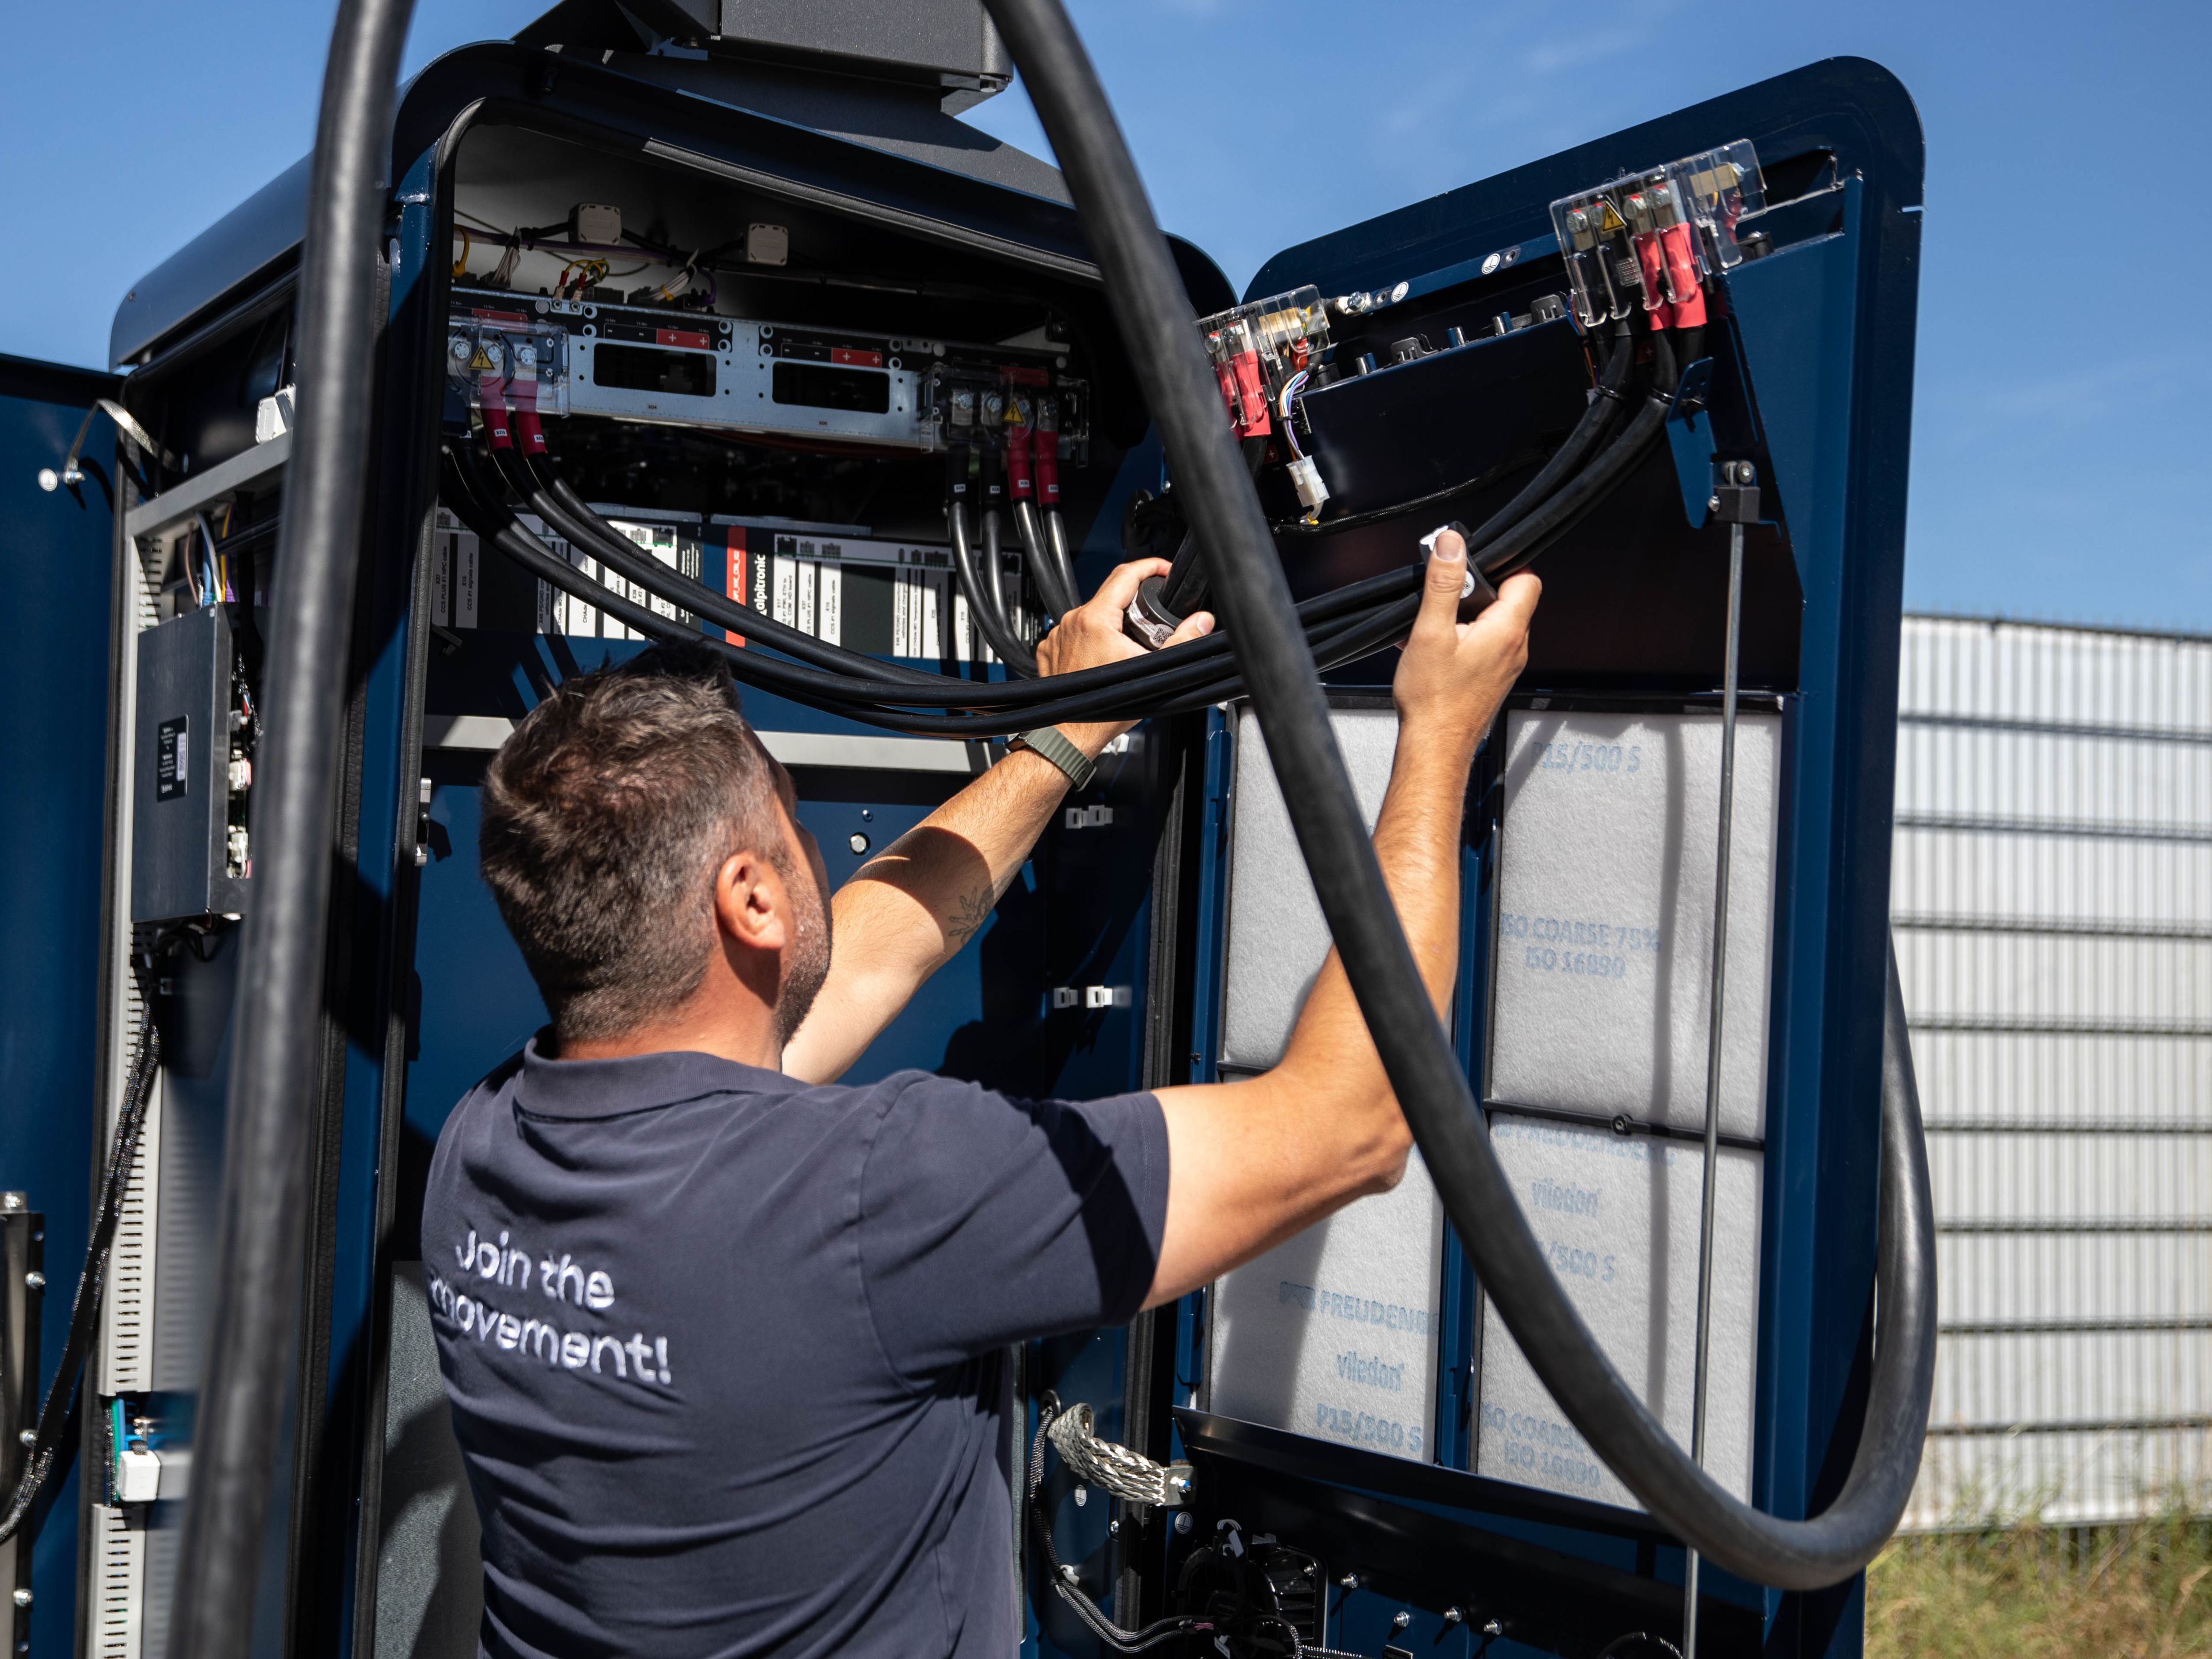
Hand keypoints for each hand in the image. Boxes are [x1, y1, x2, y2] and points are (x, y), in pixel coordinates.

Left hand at [1034, 558, 1213, 758]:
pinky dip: (1091, 639)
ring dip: (1112, 623)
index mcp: (1095, 618)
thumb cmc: (1105, 709)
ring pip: (1092, 615)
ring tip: (1126, 647)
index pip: (1126, 574)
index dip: (1150, 567)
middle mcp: (1071, 621)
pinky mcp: (1050, 648)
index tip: (1164, 570)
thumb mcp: (1153, 670)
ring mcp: (1058, 635)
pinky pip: (1075, 633)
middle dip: (1135, 602)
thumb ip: (1181, 640)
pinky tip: (1102, 657)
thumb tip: (1202, 621)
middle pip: (1110, 595)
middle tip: (1152, 620)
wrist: (1071, 735)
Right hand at [1391, 529, 1537, 751]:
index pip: (1527, 579)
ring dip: (1465, 619)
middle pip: (1507, 599)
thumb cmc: (1434, 701)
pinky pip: (1484, 646)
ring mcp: (1506, 666)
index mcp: (1507, 631)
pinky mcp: (1493, 679)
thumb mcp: (1431, 631)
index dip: (1501, 566)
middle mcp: (1514, 648)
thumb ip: (1444, 583)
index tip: (1472, 569)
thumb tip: (1451, 544)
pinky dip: (1462, 641)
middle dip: (1474, 594)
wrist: (1433, 746)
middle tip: (1444, 604)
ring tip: (1436, 632)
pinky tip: (1436, 652)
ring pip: (1493, 624)